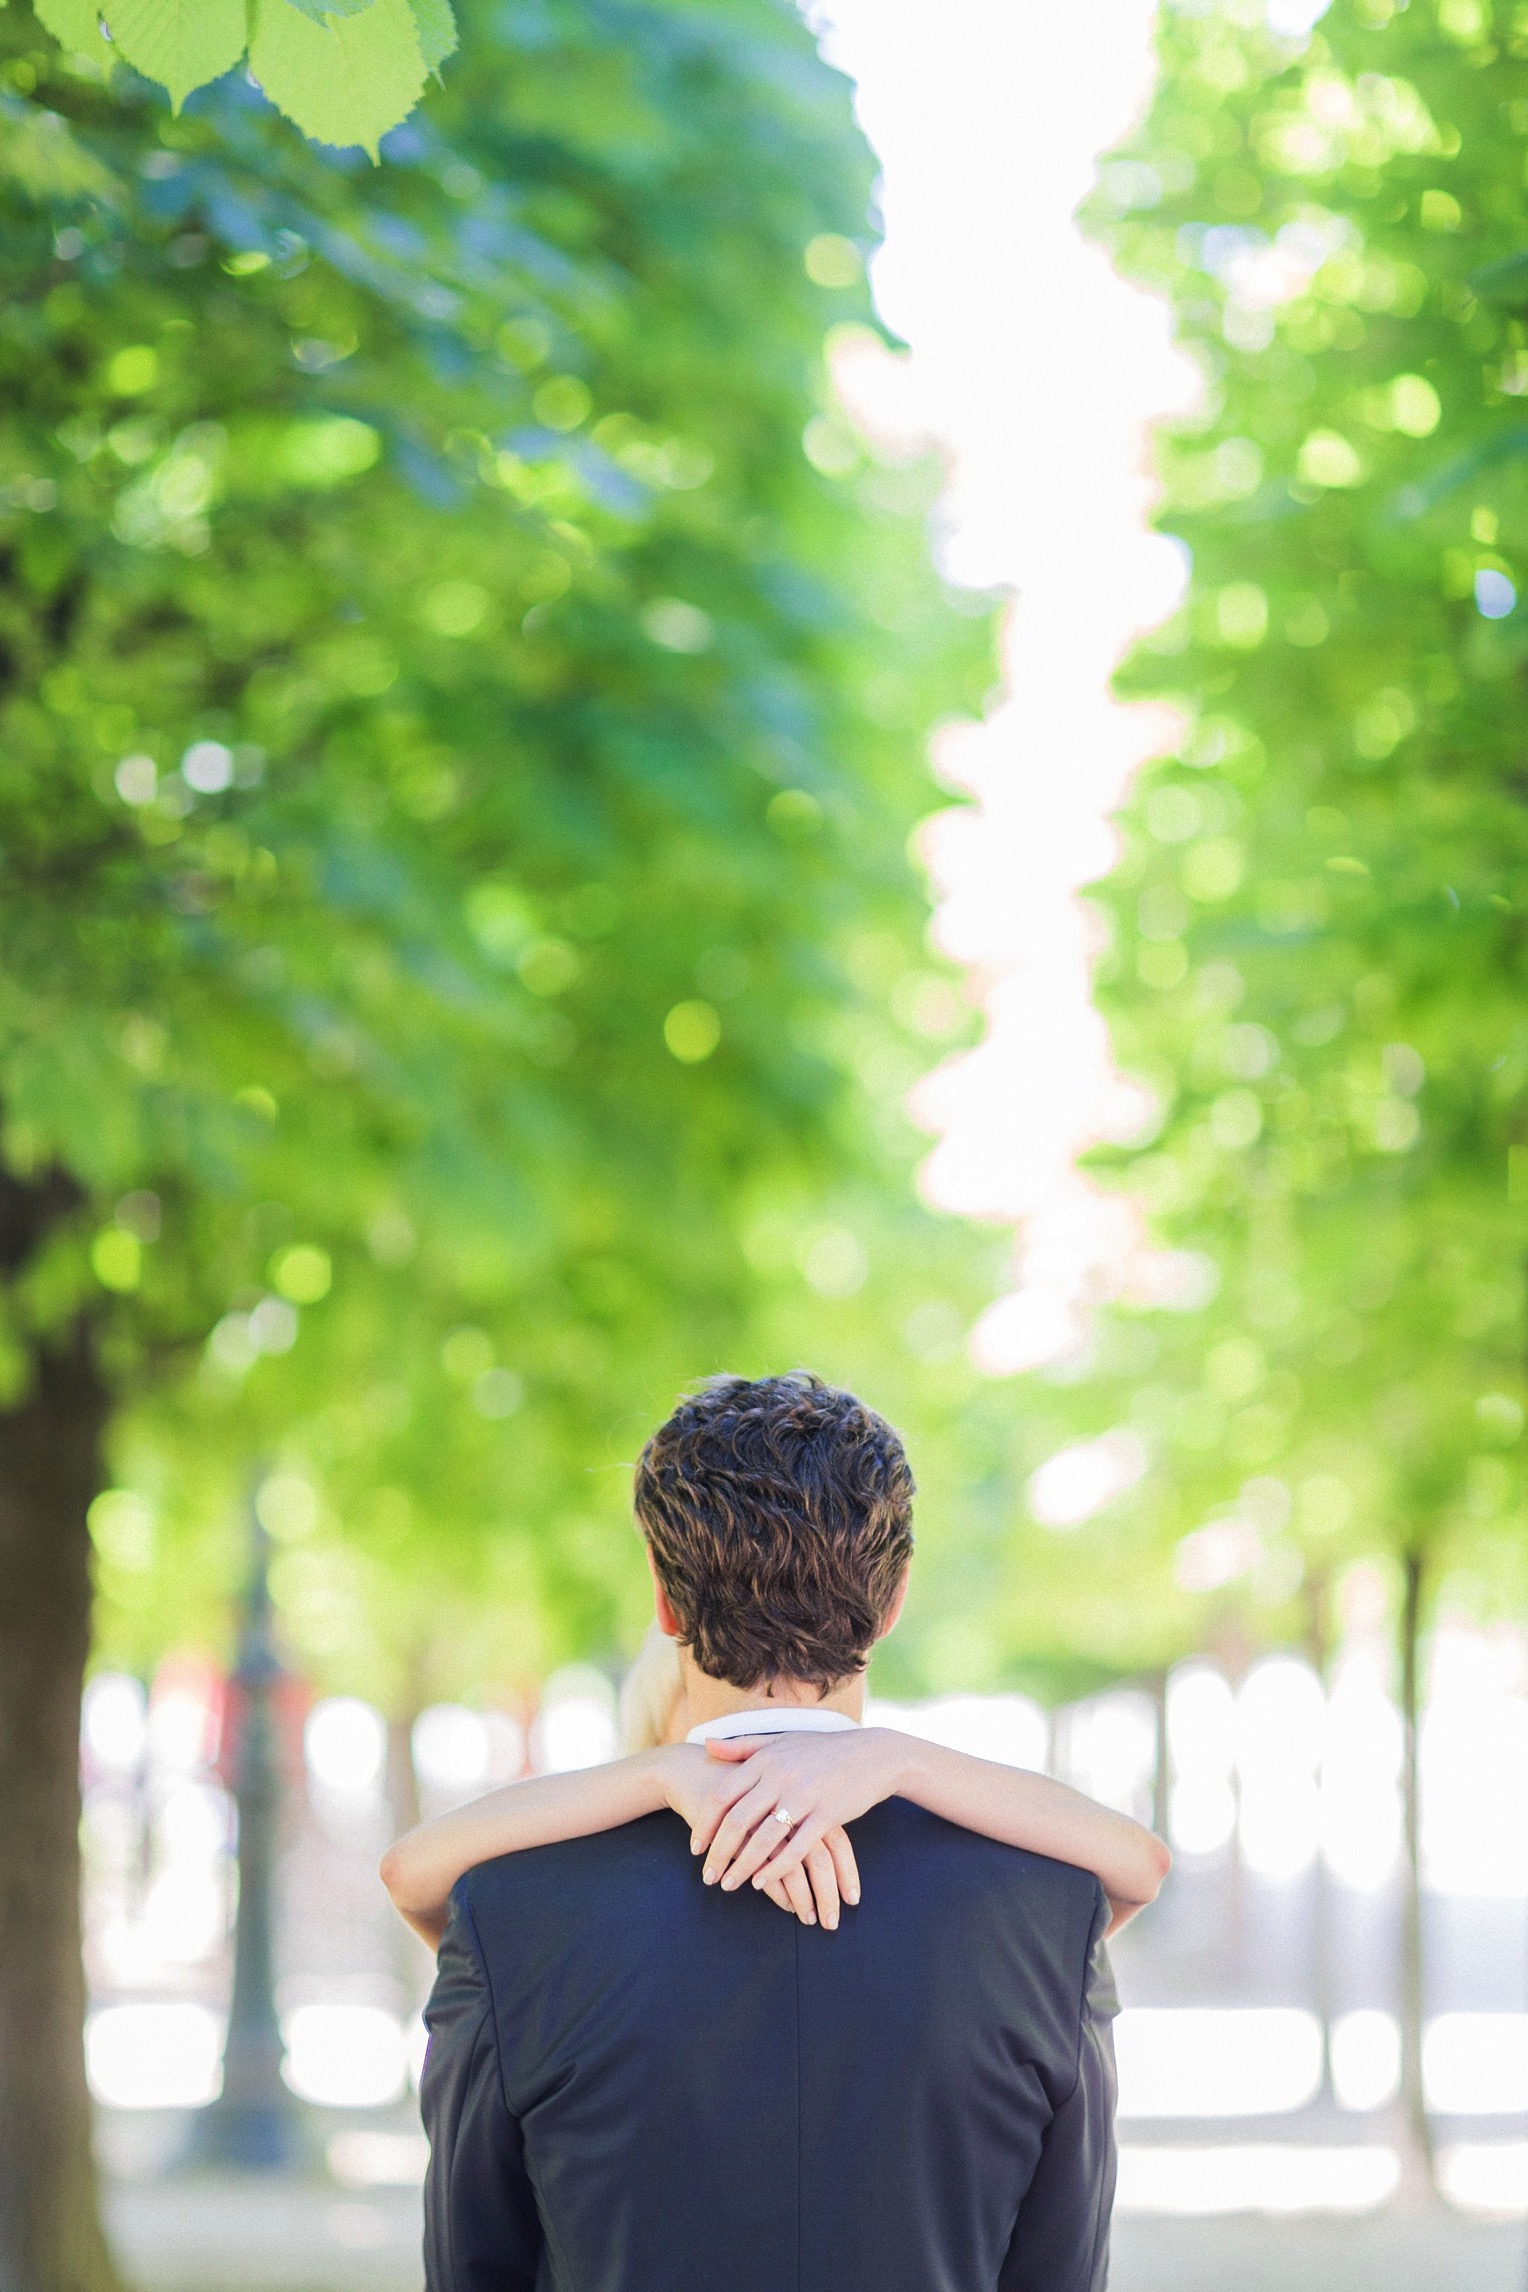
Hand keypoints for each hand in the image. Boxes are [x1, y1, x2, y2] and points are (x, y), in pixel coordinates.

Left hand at [693, 1729, 910, 1916]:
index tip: (695, 1849)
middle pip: (737, 1821)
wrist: (871, 1754)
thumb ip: (742, 1746)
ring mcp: (805, 1796)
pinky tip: (761, 1883)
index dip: (705, 1824)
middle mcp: (781, 1776)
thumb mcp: (781, 1742)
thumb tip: (705, 1745)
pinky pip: (796, 1849)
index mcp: (766, 1760)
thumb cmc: (821, 1750)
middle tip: (707, 1877)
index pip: (723, 1796)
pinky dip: (775, 1870)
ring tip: (729, 1884)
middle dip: (718, 1853)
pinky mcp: (828, 1815)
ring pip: (764, 1839)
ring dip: (742, 1867)